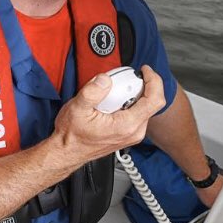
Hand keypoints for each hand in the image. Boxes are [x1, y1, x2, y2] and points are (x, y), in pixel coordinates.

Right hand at [48, 65, 165, 169]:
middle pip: (151, 102)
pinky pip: (137, 113)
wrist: (68, 151)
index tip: (144, 71)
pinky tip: (114, 101)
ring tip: (115, 91)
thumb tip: (106, 79)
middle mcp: (134, 131)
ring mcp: (132, 134)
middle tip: (123, 79)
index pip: (155, 100)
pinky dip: (129, 102)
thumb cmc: (72, 135)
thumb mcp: (77, 108)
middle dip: (141, 85)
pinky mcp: (128, 133)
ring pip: (145, 107)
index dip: (154, 81)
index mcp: (127, 125)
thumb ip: (92, 91)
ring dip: (134, 94)